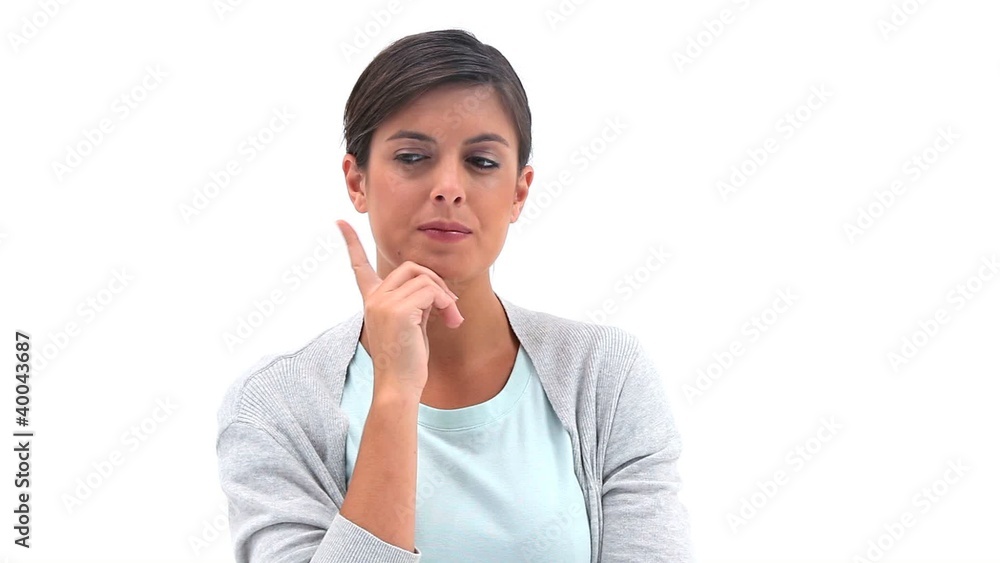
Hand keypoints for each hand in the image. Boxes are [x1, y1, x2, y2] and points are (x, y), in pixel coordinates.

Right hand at [336, 219, 462, 397]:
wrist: (399, 387)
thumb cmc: (407, 360)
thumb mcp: (411, 324)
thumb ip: (416, 302)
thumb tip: (436, 288)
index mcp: (372, 301)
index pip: (358, 267)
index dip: (350, 243)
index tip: (339, 223)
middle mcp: (374, 299)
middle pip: (410, 267)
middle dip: (435, 282)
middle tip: (449, 307)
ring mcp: (383, 303)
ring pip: (424, 277)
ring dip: (444, 296)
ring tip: (452, 318)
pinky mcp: (398, 310)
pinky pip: (430, 291)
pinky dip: (446, 303)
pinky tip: (449, 321)